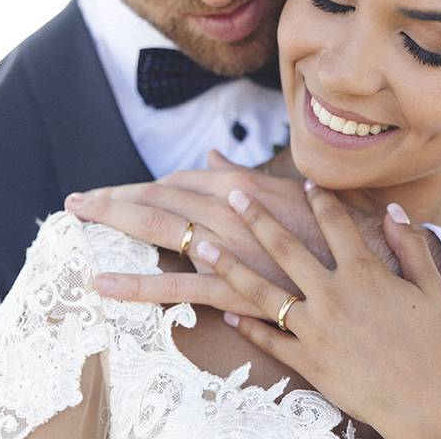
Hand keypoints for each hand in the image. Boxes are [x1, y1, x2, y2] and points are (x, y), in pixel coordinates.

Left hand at [65, 151, 340, 301]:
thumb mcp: (282, 190)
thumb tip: (210, 156)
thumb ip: (240, 174)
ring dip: (113, 223)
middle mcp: (224, 208)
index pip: (176, 181)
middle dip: (113, 199)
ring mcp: (224, 245)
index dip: (142, 187)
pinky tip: (104, 283)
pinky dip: (136, 283)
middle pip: (156, 198)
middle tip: (77, 201)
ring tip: (76, 223)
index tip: (116, 194)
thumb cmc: (325, 223)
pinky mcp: (230, 283)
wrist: (363, 258)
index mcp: (237, 184)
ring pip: (156, 229)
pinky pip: (174, 284)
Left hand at [192, 182, 440, 438]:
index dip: (318, 198)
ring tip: (203, 247)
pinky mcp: (306, 360)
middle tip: (234, 195)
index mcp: (363, 272)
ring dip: (228, 266)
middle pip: (284, 247)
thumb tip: (392, 209)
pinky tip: (225, 315)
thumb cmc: (435, 345)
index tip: (303, 182)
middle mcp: (332, 294)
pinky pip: (268, 339)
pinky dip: (245, 327)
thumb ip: (410, 245)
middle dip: (257, 217)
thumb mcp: (432, 288)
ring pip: (261, 291)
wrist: (424, 403)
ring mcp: (314, 328)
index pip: (334, 222)